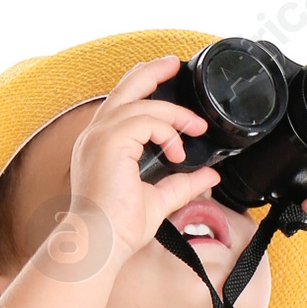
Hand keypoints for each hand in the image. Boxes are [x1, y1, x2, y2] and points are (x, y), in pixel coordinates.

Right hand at [63, 55, 222, 264]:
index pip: (123, 105)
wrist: (99, 244)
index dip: (147, 91)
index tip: (175, 97)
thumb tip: (210, 175)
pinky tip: (177, 150)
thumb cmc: (118, 230)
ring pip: (141, 103)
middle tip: (176, 63)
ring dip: (174, 114)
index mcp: (102, 145)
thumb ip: (183, 184)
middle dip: (153, 70)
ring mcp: (100, 136)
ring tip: (195, 128)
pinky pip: (145, 120)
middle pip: (125, 86)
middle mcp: (96, 135)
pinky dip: (167, 130)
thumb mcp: (158, 200)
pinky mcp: (109, 141)